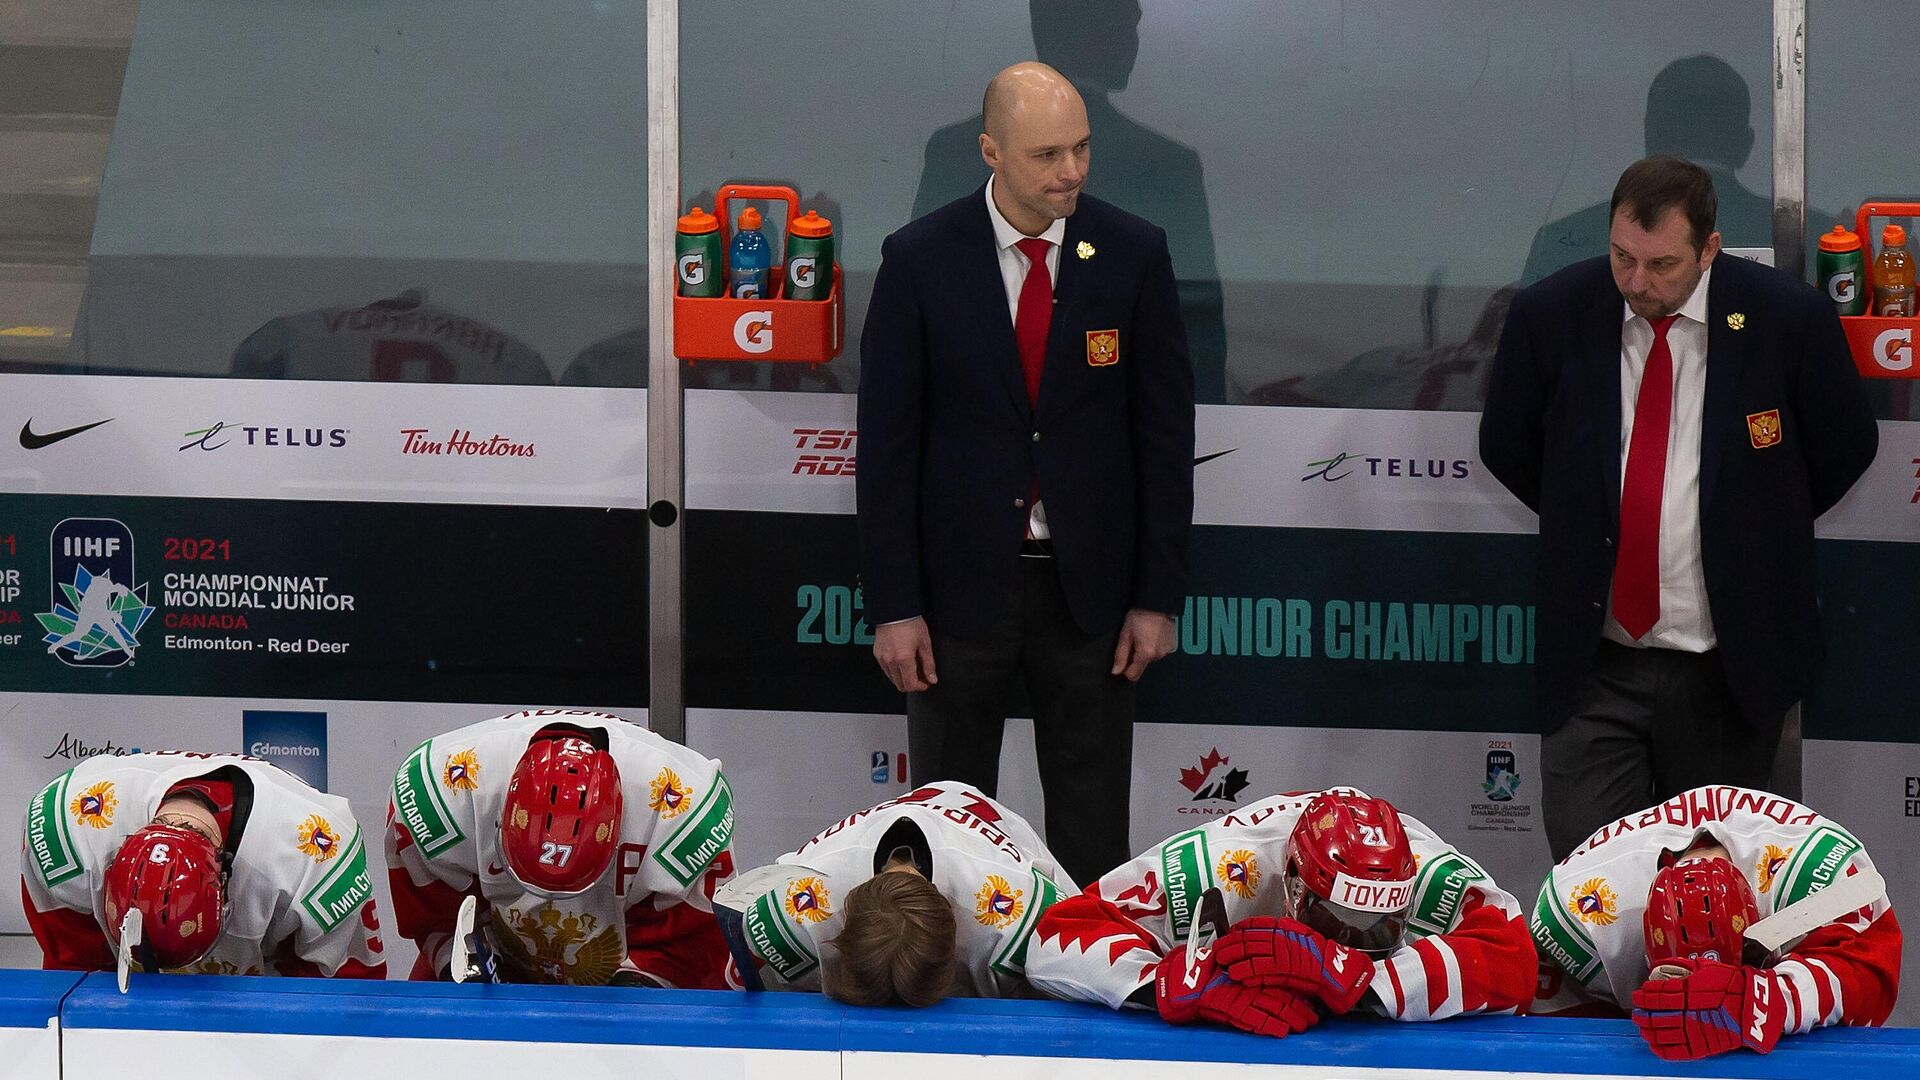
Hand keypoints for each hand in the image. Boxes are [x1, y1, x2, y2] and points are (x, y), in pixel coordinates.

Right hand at [873, 617, 937, 691]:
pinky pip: (886, 669)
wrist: (895, 611)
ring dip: (903, 677)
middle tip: (921, 676)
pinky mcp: (877, 655)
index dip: (920, 687)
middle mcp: (890, 661)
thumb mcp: (925, 644)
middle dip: (912, 684)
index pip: (910, 685)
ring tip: (912, 667)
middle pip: (900, 685)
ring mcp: (882, 658)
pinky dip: (895, 670)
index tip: (926, 683)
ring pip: (893, 679)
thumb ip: (929, 664)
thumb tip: (932, 678)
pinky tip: (902, 661)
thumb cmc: (910, 623)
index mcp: (903, 659)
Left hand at [1111, 608, 1175, 680]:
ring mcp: (1166, 650)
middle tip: (1134, 640)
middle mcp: (1158, 655)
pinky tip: (1152, 634)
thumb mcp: (1125, 634)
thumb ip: (1120, 655)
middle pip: (1142, 665)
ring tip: (1144, 635)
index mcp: (1146, 654)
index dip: (1126, 669)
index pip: (1133, 675)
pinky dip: (1154, 645)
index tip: (1124, 659)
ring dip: (1146, 650)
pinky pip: (1159, 651)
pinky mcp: (1171, 645)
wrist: (1158, 603)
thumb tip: (1116, 670)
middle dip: (1136, 656)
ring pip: (1150, 658)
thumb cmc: (1141, 615)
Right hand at [1154, 944, 1320, 1037]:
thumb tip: (1272, 975)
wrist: (1182, 982)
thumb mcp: (1231, 970)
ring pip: (1271, 1006)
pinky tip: (1281, 1031)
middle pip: (1280, 995)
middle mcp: (1248, 983)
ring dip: (1290, 1017)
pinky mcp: (1229, 1005)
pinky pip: (1252, 1017)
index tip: (1312, 1000)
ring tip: (1304, 1026)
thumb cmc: (1206, 975)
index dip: (1298, 991)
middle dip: (1300, 1008)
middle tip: (1314, 1018)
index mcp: (1250, 972)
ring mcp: (1240, 994)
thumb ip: (1248, 972)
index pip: (1280, 981)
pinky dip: (1268, 1024)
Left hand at [1213, 917, 1372, 1013]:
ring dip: (1234, 958)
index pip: (1254, 924)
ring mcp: (1284, 951)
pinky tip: (1238, 975)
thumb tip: (1256, 936)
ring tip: (1222, 963)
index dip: (1237, 930)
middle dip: (1229, 944)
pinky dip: (1248, 972)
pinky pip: (1263, 969)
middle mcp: (1282, 936)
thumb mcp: (1296, 938)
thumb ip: (1278, 936)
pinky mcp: (1287, 968)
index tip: (1227, 934)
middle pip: (1247, 938)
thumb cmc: (1318, 956)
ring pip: (1251, 953)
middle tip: (1217, 949)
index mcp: (1284, 927)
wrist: (1337, 970)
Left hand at [1631, 959, 1784, 1060]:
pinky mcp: (1701, 1046)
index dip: (1644, 996)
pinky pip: (1675, 1051)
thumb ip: (1686, 968)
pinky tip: (1653, 1044)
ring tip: (1641, 1026)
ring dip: (1647, 1029)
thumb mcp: (1708, 968)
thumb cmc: (1734, 986)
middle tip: (1637, 1012)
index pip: (1656, 994)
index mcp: (1687, 991)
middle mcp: (1687, 1011)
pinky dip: (1660, 1049)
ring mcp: (1693, 1030)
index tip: (1639, 995)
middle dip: (1642, 1013)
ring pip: (1660, 1032)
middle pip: (1654, 1014)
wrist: (1755, 1007)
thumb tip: (1669, 965)